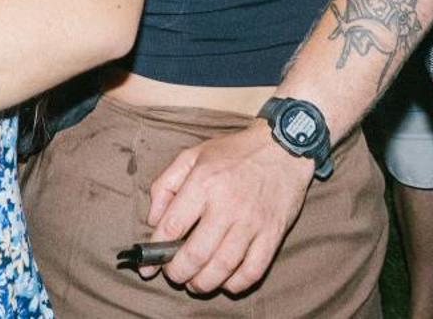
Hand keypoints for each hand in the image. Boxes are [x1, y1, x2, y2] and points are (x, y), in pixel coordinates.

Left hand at [143, 121, 312, 295]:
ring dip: (202, 284)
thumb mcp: (192, 155)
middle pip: (195, 255)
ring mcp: (252, 222)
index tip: (149, 265)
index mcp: (203, 182)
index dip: (156, 251)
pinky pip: (252, 271)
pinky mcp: (272, 235)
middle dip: (178, 273)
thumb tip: (153, 221)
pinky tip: (225, 281)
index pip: (172, 227)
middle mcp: (227, 205)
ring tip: (195, 283)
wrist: (283, 147)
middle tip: (174, 274)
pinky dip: (235, 284)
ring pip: (222, 268)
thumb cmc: (234, 153)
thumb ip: (165, 185)